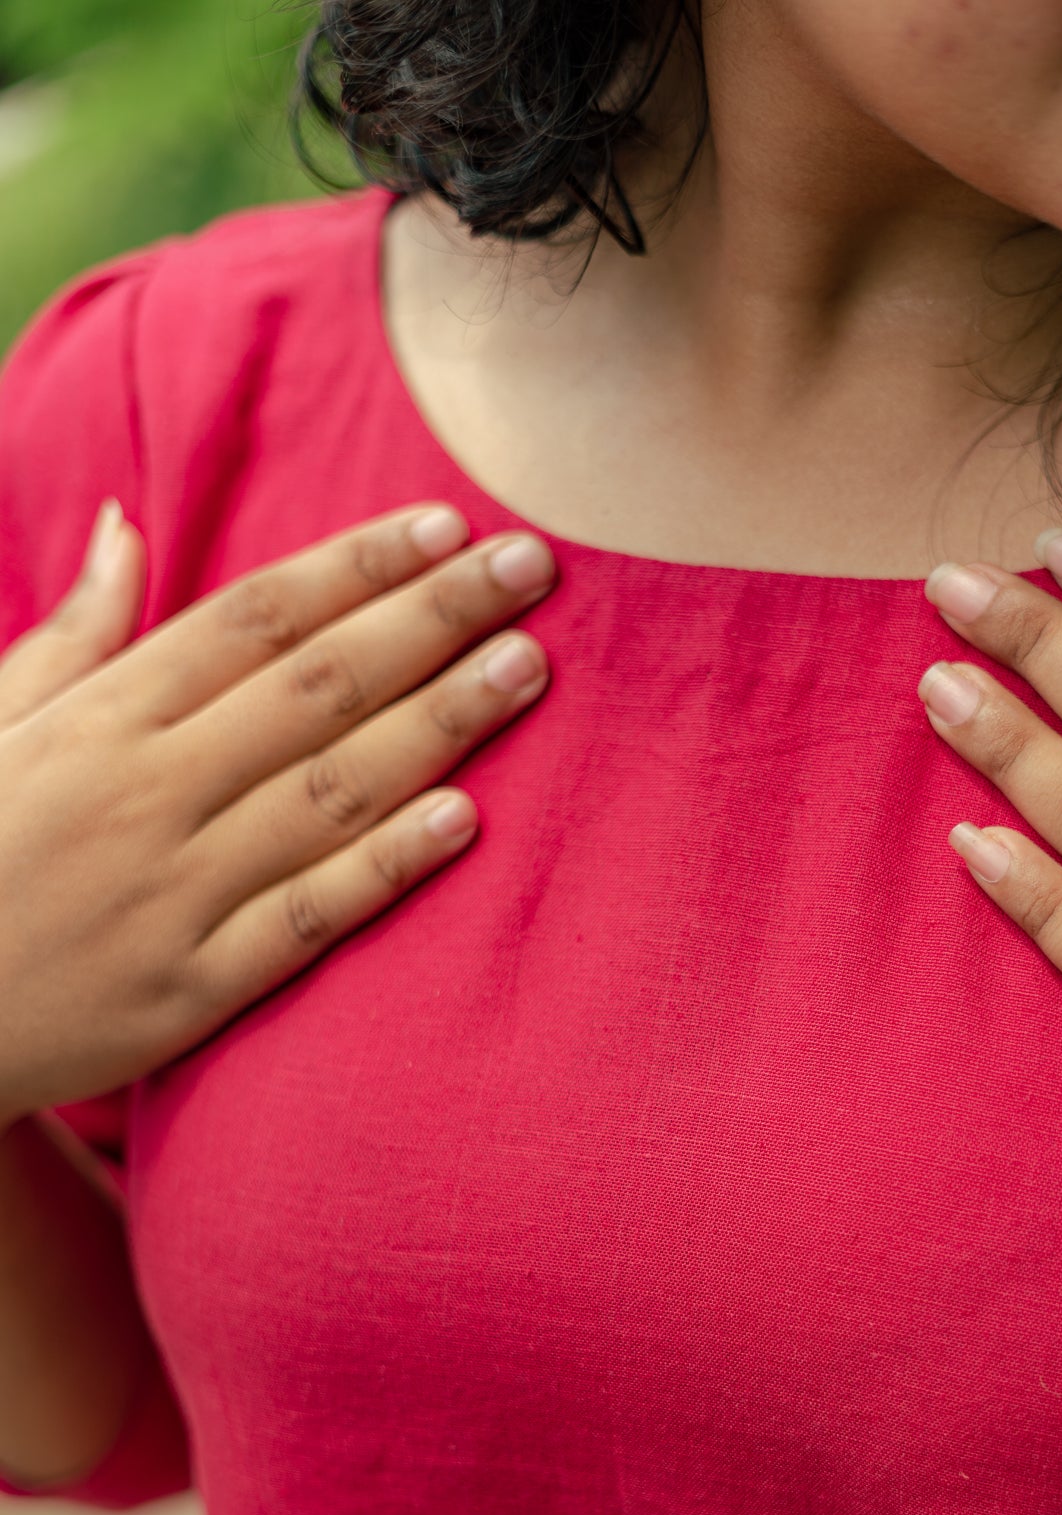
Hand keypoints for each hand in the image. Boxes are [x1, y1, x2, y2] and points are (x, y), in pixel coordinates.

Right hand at [0, 500, 554, 1128]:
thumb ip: (74, 633)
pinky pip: (305, 917)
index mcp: (100, 718)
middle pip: (315, 686)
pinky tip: (464, 818)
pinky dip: (384, 866)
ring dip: (439, 724)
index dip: (357, 566)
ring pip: (329, 790)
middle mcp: (144, 792)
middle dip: (431, 619)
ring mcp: (171, 892)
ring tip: (528, 669)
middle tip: (532, 567)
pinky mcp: (190, 989)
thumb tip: (127, 522)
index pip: (254, 618)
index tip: (445, 524)